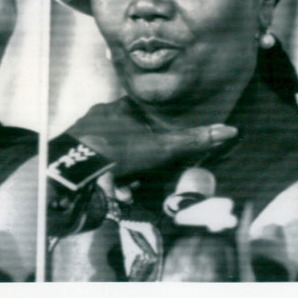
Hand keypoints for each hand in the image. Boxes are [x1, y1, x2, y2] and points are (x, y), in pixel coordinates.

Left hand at [75, 124, 237, 176]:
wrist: (74, 168)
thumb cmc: (121, 152)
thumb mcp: (163, 148)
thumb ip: (193, 141)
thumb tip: (229, 130)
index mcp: (123, 107)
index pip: (143, 114)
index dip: (153, 133)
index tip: (158, 150)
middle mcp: (100, 113)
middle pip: (124, 133)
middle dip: (135, 157)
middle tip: (142, 178)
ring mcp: (81, 131)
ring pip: (107, 148)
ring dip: (118, 168)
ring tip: (125, 189)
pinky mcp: (67, 149)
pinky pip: (90, 160)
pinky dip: (100, 174)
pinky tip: (106, 189)